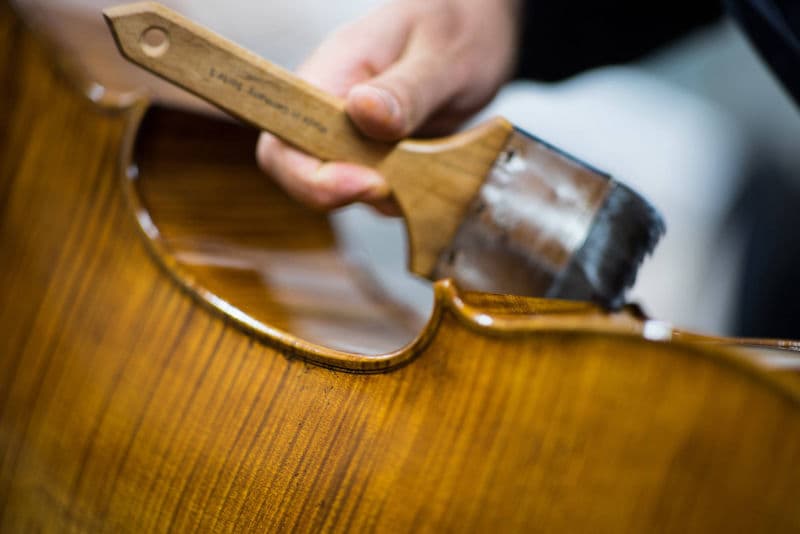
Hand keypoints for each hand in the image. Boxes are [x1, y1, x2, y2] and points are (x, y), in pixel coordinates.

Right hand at [256, 0, 520, 213]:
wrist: (477, 31)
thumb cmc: (455, 30)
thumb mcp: (441, 56)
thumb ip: (405, 89)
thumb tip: (363, 110)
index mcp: (332, 75)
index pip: (284, 140)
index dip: (311, 176)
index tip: (370, 181)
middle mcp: (331, 111)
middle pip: (303, 175)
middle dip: (349, 193)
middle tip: (401, 188)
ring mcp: (352, 139)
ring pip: (346, 191)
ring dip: (389, 196)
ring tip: (435, 165)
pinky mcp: (377, 158)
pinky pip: (380, 194)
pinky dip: (408, 195)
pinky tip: (438, 167)